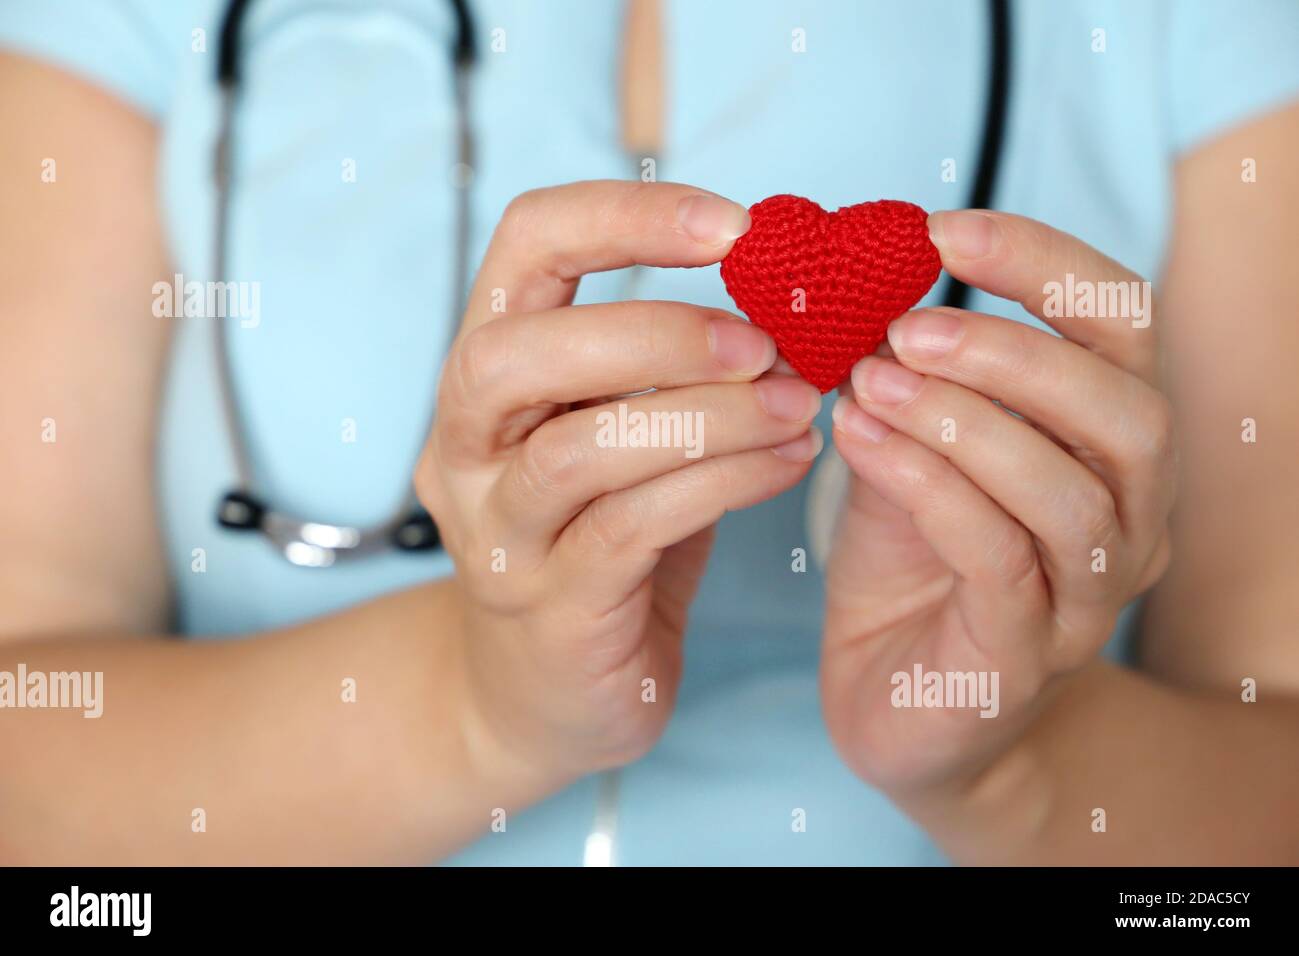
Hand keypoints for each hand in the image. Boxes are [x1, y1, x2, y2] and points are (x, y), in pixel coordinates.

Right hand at [415, 181, 822, 782]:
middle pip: (513, 353)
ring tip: (801, 406)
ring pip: (579, 449)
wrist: (546, 694)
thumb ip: (671, 370)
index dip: (623, 214)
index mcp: (485, 377)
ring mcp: (496, 534)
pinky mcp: (547, 607)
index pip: (523, 247)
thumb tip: (793, 294)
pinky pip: (633, 528)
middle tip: (764, 344)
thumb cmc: (602, 543)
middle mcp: (464, 448)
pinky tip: (789, 463)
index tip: (734, 225)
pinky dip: (724, 482)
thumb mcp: (626, 435)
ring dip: (710, 416)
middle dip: (653, 330)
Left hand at [822, 210, 1173, 794]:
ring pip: (1064, 491)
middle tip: (906, 327)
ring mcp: (1084, 596)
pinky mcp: (1023, 655)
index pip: (1122, 329)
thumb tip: (843, 280)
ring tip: (868, 381)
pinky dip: (925, 485)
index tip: (944, 230)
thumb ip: (900, 378)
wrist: (904, 711)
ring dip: (964, 420)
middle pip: (1126, 412)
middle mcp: (1126, 520)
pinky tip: (855, 437)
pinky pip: (994, 556)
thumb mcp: (906, 451)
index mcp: (1106, 446)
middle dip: (1016, 353)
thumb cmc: (911, 570)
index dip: (1046, 266)